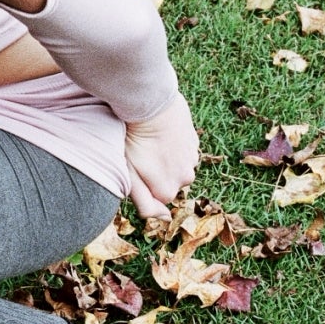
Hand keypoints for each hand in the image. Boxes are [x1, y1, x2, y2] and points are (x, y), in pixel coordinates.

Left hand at [123, 94, 199, 219]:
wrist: (150, 105)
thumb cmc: (134, 141)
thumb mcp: (130, 176)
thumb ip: (145, 202)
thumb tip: (163, 218)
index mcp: (169, 191)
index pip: (156, 197)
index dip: (143, 183)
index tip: (135, 168)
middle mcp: (186, 179)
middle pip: (167, 182)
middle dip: (156, 172)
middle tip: (141, 153)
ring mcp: (192, 159)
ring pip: (175, 165)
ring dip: (165, 157)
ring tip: (150, 141)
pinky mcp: (194, 141)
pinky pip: (182, 149)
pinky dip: (172, 144)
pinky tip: (160, 133)